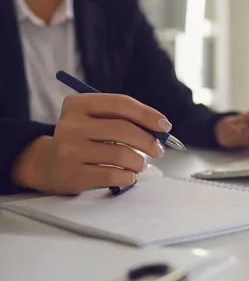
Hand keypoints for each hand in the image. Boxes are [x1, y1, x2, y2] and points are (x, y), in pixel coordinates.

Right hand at [11, 94, 169, 194]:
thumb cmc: (85, 138)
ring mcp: (69, 150)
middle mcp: (71, 124)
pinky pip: (111, 175)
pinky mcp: (72, 174)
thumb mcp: (97, 120)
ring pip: (120, 153)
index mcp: (79, 104)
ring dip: (139, 161)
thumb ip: (125, 119)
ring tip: (140, 164)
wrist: (50, 164)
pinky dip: (128, 176)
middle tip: (158, 150)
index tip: (165, 126)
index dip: (147, 114)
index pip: (120, 104)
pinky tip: (129, 175)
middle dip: (148, 140)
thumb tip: (162, 129)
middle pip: (122, 129)